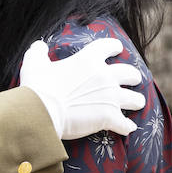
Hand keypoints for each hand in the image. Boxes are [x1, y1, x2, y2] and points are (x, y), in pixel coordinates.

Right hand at [19, 37, 145, 139]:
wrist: (40, 113)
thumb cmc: (37, 87)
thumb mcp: (34, 64)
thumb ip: (38, 52)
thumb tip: (39, 45)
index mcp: (88, 59)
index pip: (109, 46)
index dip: (114, 47)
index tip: (118, 49)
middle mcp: (104, 75)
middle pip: (130, 73)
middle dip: (133, 77)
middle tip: (133, 79)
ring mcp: (109, 97)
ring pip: (135, 98)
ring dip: (136, 101)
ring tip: (137, 103)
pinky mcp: (109, 117)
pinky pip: (126, 124)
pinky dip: (127, 126)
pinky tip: (128, 128)